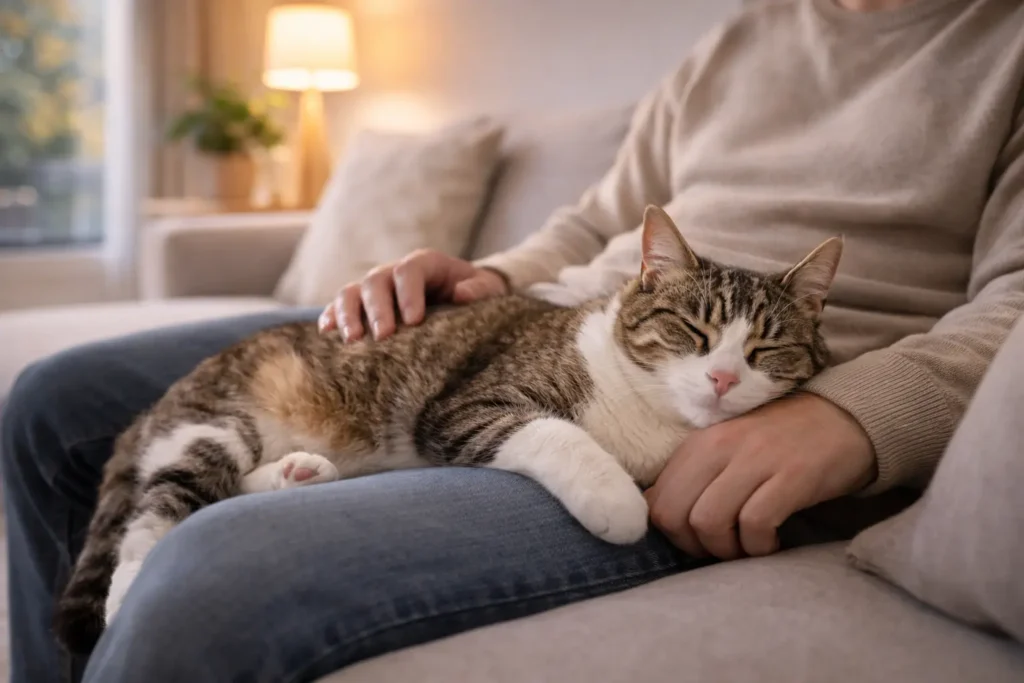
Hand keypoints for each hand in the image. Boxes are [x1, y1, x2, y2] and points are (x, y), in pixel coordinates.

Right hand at [318, 250, 508, 341]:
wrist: (462, 297)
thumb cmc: (476, 295)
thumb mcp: (488, 290)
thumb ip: (479, 289)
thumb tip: (461, 294)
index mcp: (425, 263)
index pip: (409, 270)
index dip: (408, 293)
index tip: (414, 321)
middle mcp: (395, 272)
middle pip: (376, 282)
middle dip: (377, 309)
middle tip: (383, 336)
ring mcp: (376, 288)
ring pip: (352, 292)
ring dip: (348, 314)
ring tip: (352, 339)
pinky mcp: (363, 306)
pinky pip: (340, 306)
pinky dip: (332, 316)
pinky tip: (327, 332)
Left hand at [644, 393, 875, 559]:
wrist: (842, 417)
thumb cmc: (778, 441)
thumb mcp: (724, 449)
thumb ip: (692, 475)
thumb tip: (657, 509)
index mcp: (698, 444)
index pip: (656, 501)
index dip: (673, 533)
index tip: (699, 539)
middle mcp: (719, 447)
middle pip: (675, 515)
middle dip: (694, 546)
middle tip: (723, 548)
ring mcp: (755, 460)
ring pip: (709, 522)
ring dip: (726, 549)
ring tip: (748, 547)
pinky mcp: (791, 476)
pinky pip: (755, 524)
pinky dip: (760, 546)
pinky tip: (773, 543)